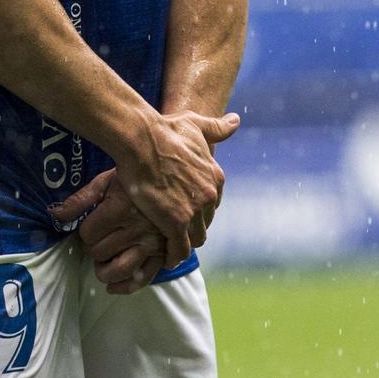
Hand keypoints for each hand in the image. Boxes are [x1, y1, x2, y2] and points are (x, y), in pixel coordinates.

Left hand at [51, 170, 164, 294]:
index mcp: (119, 208)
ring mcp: (150, 244)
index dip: (84, 232)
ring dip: (104, 271)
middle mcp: (135, 229)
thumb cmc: (134, 180)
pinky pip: (143, 279)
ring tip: (102, 263)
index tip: (90, 227)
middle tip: (97, 241)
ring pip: (118, 270)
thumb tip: (55, 215)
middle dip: (93, 249)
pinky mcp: (162, 255)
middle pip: (100, 252)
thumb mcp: (106, 181)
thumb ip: (81, 200)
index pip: (88, 233)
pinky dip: (125, 287)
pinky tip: (113, 286)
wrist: (171, 180)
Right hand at [106, 110, 237, 271]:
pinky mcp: (176, 222)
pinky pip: (179, 249)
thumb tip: (236, 120)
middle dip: (193, 227)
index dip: (199, 209)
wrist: (142, 140)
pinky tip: (164, 257)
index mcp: (214, 176)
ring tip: (169, 246)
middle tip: (175, 231)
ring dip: (184, 243)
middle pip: (205, 222)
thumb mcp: (195, 124)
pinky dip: (173, 256)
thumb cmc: (164, 130)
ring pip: (195, 239)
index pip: (212, 203)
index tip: (186, 212)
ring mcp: (194, 210)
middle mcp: (209, 195)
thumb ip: (217, 127)